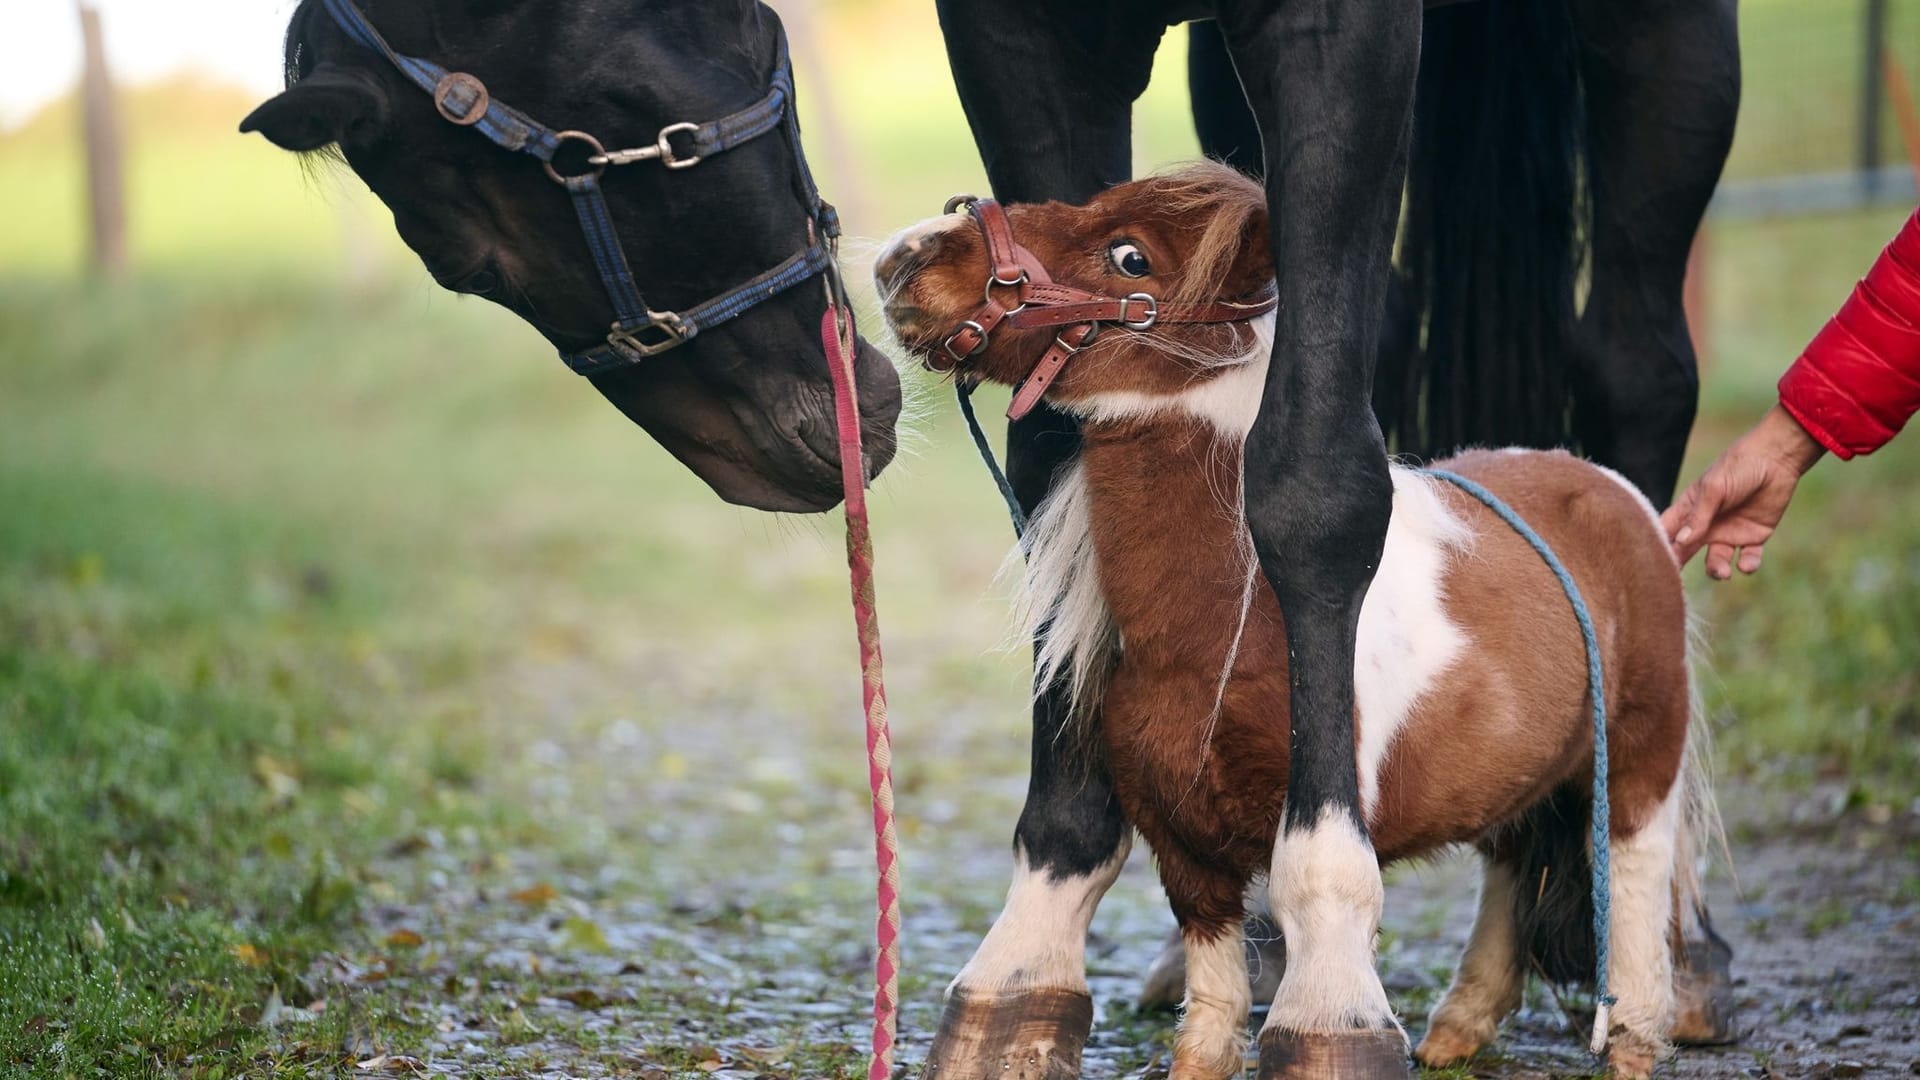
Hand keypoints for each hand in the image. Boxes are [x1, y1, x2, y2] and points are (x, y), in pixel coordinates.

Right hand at [1661, 404, 1825, 578]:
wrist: (1777, 459)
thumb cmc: (1738, 467)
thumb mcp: (1714, 489)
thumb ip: (1698, 517)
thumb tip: (1681, 543)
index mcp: (1690, 510)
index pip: (1668, 532)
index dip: (1660, 547)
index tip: (1652, 564)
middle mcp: (1706, 525)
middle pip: (1687, 551)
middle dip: (1681, 565)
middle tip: (1677, 582)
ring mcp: (1730, 533)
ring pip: (1717, 561)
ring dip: (1716, 569)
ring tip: (1723, 572)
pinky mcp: (1754, 538)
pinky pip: (1748, 559)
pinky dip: (1747, 565)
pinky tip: (1746, 564)